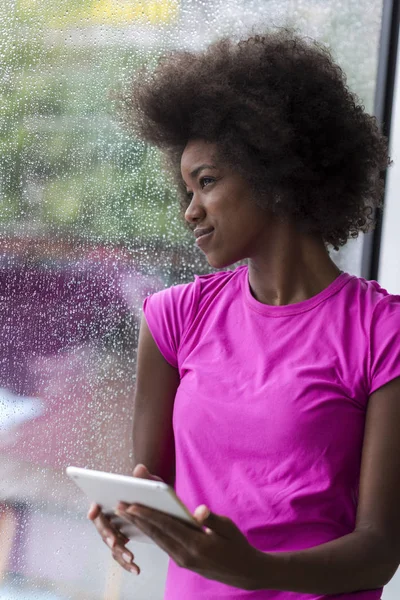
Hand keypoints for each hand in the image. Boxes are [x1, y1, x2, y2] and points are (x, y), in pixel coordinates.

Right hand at [87, 464, 163, 574]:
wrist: (155, 503)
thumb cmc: (148, 490)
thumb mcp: (149, 483)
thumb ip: (144, 477)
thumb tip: (140, 468)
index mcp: (110, 500)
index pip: (98, 503)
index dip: (94, 508)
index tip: (93, 511)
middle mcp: (107, 516)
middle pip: (102, 527)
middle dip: (108, 535)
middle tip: (115, 541)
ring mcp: (112, 530)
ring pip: (110, 544)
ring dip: (119, 552)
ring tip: (131, 558)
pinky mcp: (120, 541)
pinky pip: (119, 554)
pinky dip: (126, 563)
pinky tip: (136, 569)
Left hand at [115, 502, 265, 589]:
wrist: (243, 572)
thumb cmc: (236, 545)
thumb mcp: (228, 528)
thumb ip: (211, 519)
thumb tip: (198, 510)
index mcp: (197, 544)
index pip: (167, 526)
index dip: (148, 515)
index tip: (132, 505)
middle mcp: (185, 555)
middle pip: (156, 534)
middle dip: (137, 519)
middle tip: (120, 505)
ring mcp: (183, 560)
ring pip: (157, 540)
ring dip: (141, 526)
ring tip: (126, 513)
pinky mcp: (183, 561)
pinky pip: (163, 545)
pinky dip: (152, 533)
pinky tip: (143, 525)